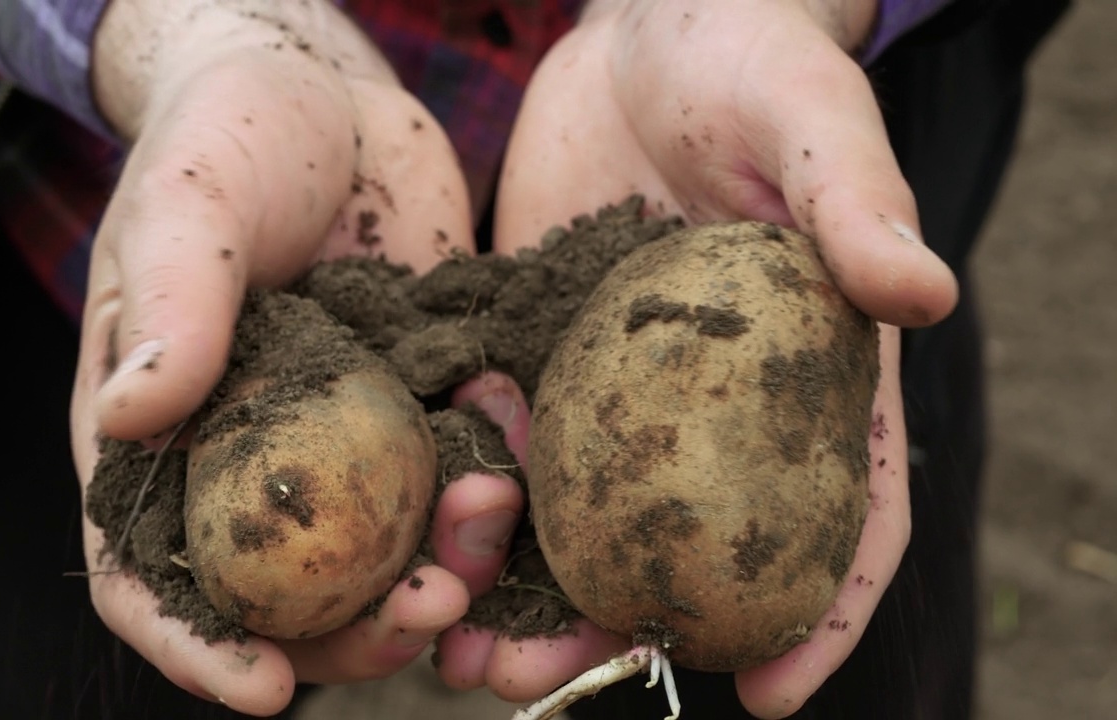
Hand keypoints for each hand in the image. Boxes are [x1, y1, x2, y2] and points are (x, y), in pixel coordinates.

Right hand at [70, 1, 521, 713]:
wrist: (328, 91)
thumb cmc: (227, 136)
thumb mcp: (189, 204)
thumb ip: (168, 303)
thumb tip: (136, 416)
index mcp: (165, 438)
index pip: (153, 575)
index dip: (198, 647)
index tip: (263, 690)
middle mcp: (255, 461)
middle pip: (288, 595)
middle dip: (355, 628)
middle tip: (426, 610)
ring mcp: (345, 442)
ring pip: (386, 554)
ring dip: (443, 569)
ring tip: (490, 519)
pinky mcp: (420, 405)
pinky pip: (457, 475)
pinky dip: (494, 488)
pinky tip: (520, 455)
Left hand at [434, 0, 954, 716]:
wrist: (641, 28)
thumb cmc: (750, 58)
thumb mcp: (809, 117)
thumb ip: (857, 202)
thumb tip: (926, 292)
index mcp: (812, 369)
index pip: (842, 509)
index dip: (817, 611)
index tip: (770, 697)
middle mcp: (719, 404)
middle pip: (690, 547)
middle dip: (627, 627)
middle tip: (557, 681)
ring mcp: (624, 389)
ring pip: (588, 518)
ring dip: (527, 593)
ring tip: (463, 651)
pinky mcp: (545, 351)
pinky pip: (512, 442)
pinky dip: (475, 501)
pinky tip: (422, 540)